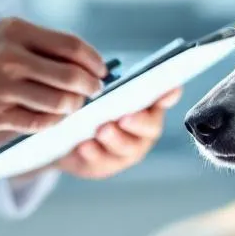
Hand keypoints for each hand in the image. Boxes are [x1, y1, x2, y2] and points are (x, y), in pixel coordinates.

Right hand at [0, 17, 105, 132]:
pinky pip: (38, 123)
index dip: (94, 61)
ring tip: (74, 105)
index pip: (72, 46)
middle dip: (90, 87)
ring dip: (74, 107)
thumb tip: (86, 63)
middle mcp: (9, 57)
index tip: (102, 70)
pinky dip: (53, 122)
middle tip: (93, 91)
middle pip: (71, 77)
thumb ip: (42, 44)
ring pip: (59, 103)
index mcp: (16, 31)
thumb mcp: (4, 33)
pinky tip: (54, 117)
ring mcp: (1, 88)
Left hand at [55, 88, 181, 179]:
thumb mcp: (99, 90)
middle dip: (138, 122)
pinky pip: (102, 162)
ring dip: (115, 138)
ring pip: (127, 147)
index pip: (165, 97)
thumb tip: (118, 69)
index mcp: (147, 104)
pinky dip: (93, 152)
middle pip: (150, 127)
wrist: (65, 134)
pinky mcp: (106, 166)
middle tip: (125, 117)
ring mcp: (126, 151)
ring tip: (101, 130)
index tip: (170, 89)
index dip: (169, 95)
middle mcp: (143, 130)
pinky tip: (84, 144)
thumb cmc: (90, 105)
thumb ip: (116, 81)